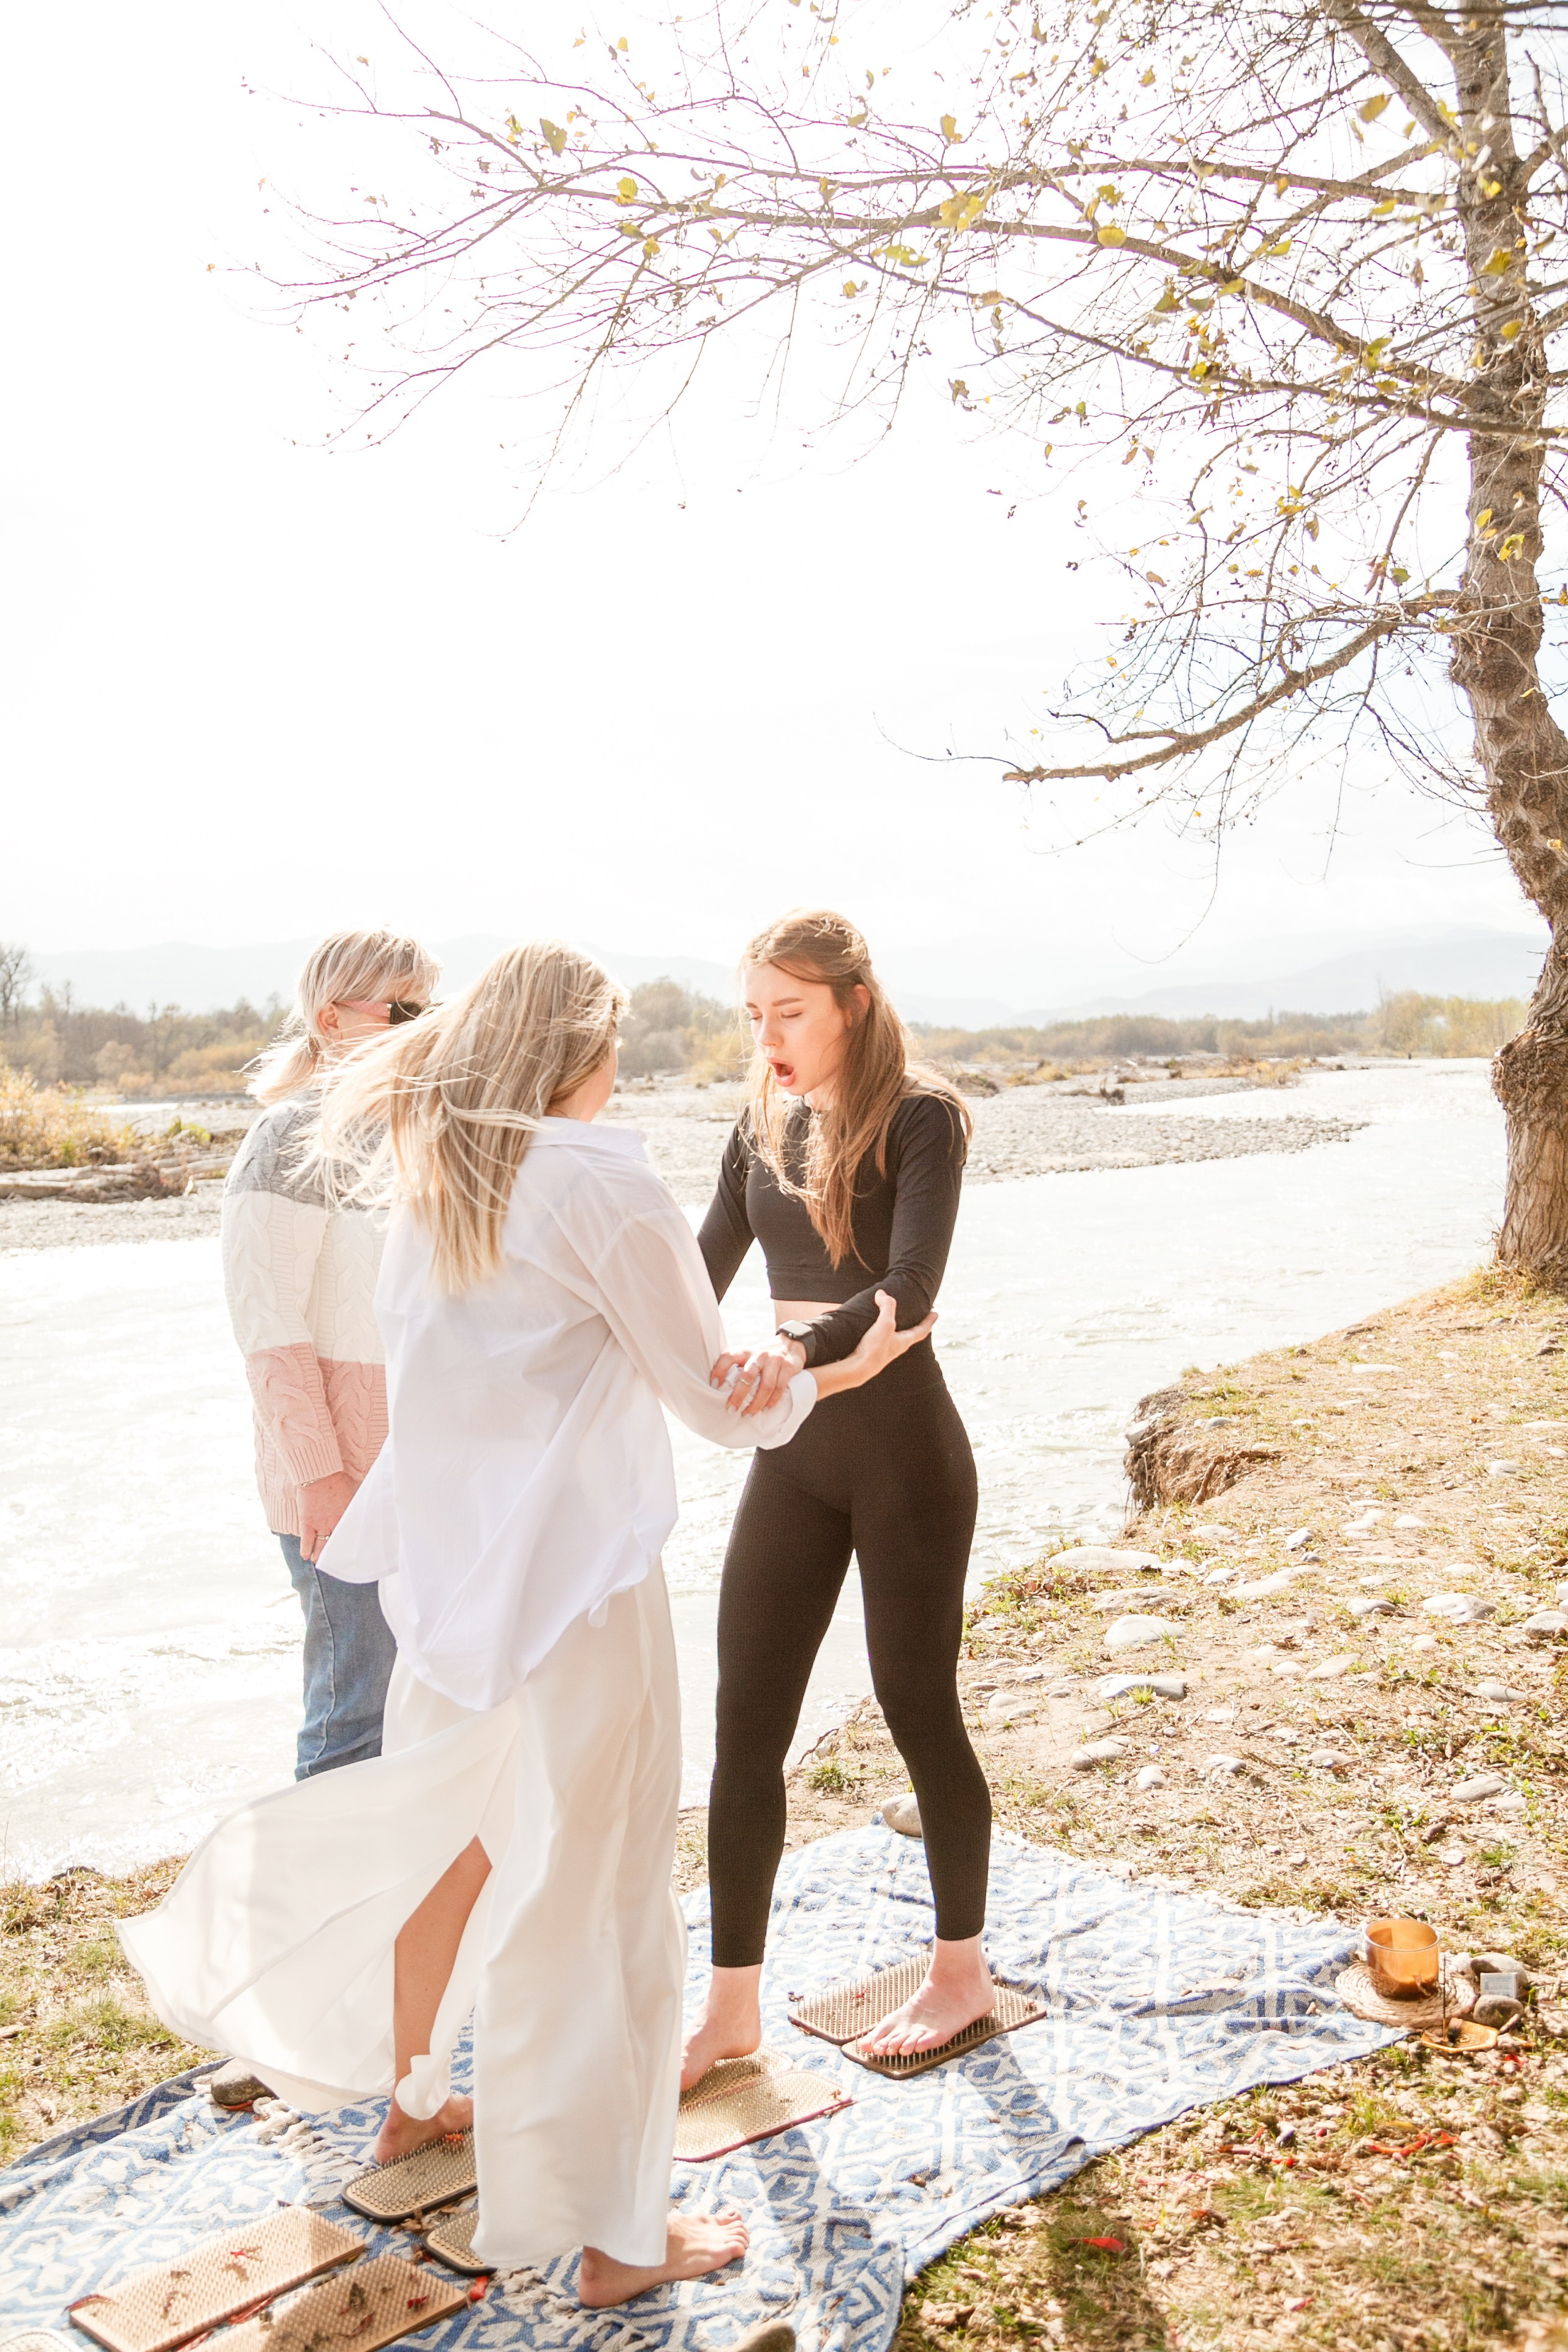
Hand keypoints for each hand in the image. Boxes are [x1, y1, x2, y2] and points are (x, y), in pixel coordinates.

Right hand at [297, 1470, 360, 1562]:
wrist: (318, 1475)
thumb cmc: (335, 1480)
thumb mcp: (350, 1494)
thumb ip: (355, 1505)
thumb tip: (366, 1506)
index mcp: (346, 1516)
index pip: (351, 1535)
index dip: (351, 1544)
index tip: (353, 1552)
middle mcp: (335, 1523)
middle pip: (337, 1543)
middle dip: (336, 1553)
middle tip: (336, 1560)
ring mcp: (320, 1525)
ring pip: (321, 1545)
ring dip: (320, 1555)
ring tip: (319, 1560)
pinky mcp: (307, 1523)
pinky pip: (306, 1541)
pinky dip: (306, 1549)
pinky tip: (306, 1556)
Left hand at [713, 1331, 808, 1417]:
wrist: (791, 1344)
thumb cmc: (763, 1356)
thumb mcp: (749, 1355)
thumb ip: (737, 1366)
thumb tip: (717, 1387)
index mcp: (745, 1351)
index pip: (728, 1357)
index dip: (719, 1370)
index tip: (713, 1385)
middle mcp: (759, 1354)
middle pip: (747, 1375)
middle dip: (738, 1395)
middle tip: (731, 1409)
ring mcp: (774, 1360)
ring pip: (766, 1385)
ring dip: (756, 1403)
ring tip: (747, 1415)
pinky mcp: (787, 1367)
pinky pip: (779, 1387)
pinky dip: (772, 1401)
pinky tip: (765, 1409)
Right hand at [815, 1290, 936, 1397]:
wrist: (857, 1368)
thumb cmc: (875, 1348)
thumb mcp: (885, 1324)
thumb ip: (887, 1307)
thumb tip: (882, 1293)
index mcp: (903, 1341)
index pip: (921, 1330)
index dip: (929, 1321)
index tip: (936, 1313)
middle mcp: (895, 1347)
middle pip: (909, 1334)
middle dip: (913, 1324)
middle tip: (916, 1315)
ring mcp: (884, 1350)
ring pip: (893, 1336)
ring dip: (895, 1327)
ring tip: (892, 1318)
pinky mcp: (871, 1351)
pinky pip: (877, 1337)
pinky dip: (877, 1328)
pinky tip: (869, 1325)